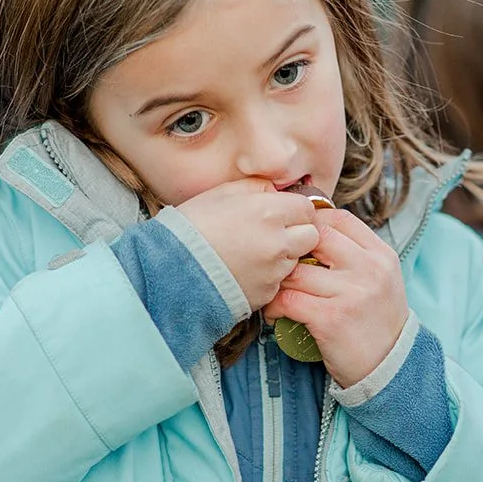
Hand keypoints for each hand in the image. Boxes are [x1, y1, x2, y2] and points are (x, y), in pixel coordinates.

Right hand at [174, 178, 321, 311]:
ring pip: (297, 259)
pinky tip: (247, 270)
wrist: (170, 270)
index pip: (307, 207)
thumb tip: (276, 191)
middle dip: (298, 232)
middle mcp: (278, 242)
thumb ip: (256, 187)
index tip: (281, 212)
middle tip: (274, 232)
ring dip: (285, 254)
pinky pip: (280, 280)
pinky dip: (270, 275)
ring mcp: (275, 270)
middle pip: (312, 235)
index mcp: (269, 212)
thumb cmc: (191, 227)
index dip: (295, 209)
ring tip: (254, 252)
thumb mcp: (221, 193)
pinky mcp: (268, 293)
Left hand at [263, 209, 409, 387]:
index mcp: (381, 255)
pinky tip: (275, 313)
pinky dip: (274, 306)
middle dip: (292, 249)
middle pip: (315, 237)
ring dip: (277, 282)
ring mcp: (351, 293)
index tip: (299, 238)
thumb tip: (312, 231)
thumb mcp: (381, 280)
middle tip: (280, 265)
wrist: (389, 367)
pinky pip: (287, 300)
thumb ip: (356, 255)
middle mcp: (369, 269)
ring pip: (295, 271)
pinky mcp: (330, 318)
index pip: (340, 218)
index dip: (312, 222)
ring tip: (275, 293)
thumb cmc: (377, 322)